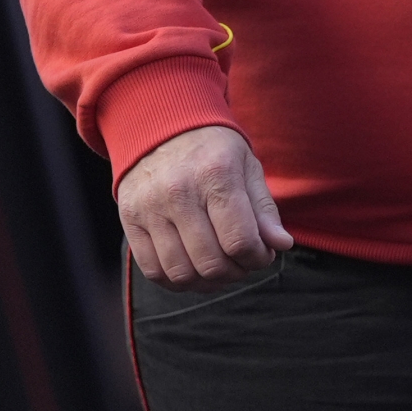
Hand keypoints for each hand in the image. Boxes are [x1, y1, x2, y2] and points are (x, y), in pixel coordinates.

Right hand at [118, 124, 292, 285]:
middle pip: (211, 262)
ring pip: (181, 273)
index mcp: (215, 174)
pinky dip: (177, 281)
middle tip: (243, 263)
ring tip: (220, 268)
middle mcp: (178, 192)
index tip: (263, 254)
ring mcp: (149, 208)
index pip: (239, 240)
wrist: (161, 128)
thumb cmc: (213, 151)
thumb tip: (282, 245)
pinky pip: (153, 270)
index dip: (258, 258)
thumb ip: (264, 209)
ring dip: (207, 282)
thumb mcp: (247, 168)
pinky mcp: (130, 220)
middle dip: (236, 272)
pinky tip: (194, 269)